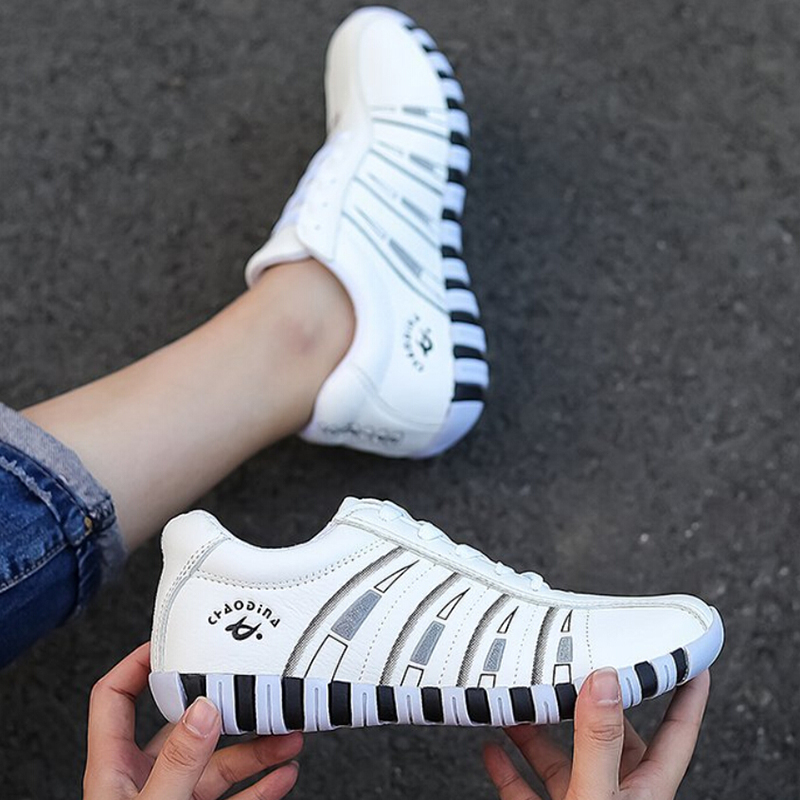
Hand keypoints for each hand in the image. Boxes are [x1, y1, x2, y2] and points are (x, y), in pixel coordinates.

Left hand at [83, 643, 302, 799]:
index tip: (172, 640)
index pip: (116, 698)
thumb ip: (178, 762)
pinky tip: (283, 776)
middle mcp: (144, 780)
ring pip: (218, 764)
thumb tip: (203, 709)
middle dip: (226, 707)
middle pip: (185, 726)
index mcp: (114, 769)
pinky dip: (260, 787)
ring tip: (288, 735)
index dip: (138, 663)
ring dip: (255, 750)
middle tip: (255, 687)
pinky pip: (233, 799)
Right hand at [483, 667, 710, 799]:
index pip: (673, 730)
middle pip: (608, 735)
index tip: (685, 655)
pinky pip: (528, 790)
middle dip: (586, 700)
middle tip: (571, 663)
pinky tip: (492, 750)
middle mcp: (616, 795)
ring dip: (538, 730)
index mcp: (644, 790)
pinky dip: (508, 769)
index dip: (684, 691)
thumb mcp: (598, 796)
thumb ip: (599, 741)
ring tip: (518, 699)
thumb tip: (604, 680)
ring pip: (561, 759)